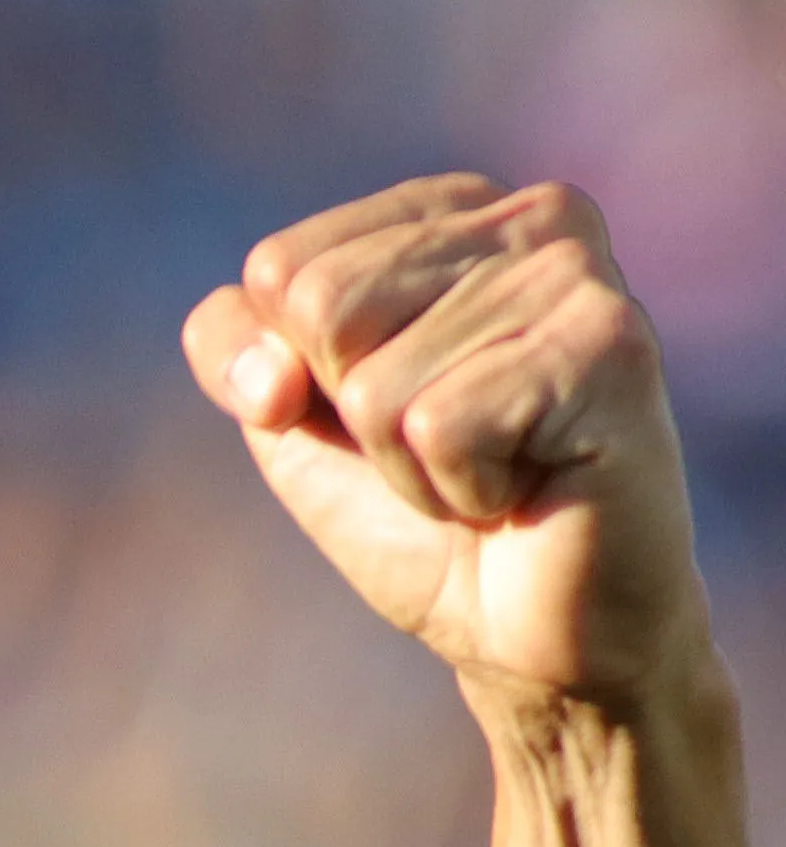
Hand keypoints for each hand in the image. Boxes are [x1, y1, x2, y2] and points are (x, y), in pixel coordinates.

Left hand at [190, 175, 717, 713]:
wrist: (532, 636)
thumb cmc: (419, 519)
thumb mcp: (291, 420)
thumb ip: (235, 345)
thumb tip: (270, 371)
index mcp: (454, 210)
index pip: (278, 269)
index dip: (301, 377)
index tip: (392, 414)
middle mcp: (533, 215)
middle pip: (320, 306)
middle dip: (358, 418)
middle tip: (449, 449)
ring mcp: (578, 273)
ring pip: (375, 381)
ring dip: (410, 463)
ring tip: (494, 471)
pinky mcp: (610, 346)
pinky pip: (438, 425)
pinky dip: (457, 487)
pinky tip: (528, 485)